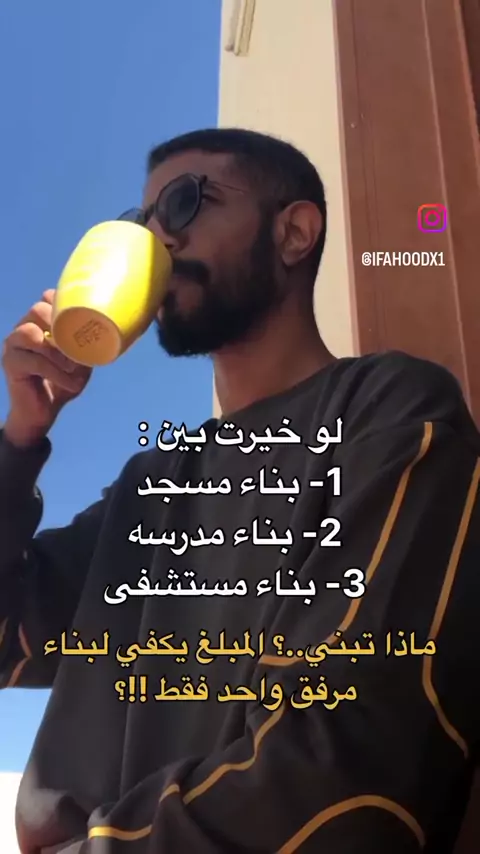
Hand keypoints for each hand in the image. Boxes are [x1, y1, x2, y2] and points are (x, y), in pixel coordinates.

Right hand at [1, 290, 91, 447]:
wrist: (43, 411)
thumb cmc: (63, 382)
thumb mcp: (81, 362)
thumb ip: (88, 346)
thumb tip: (110, 333)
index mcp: (41, 323)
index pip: (47, 298)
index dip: (64, 303)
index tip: (83, 320)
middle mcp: (24, 328)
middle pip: (37, 310)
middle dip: (61, 326)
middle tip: (78, 349)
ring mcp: (13, 344)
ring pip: (30, 332)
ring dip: (56, 350)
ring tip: (73, 367)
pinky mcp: (10, 363)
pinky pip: (33, 360)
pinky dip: (56, 372)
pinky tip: (70, 383)